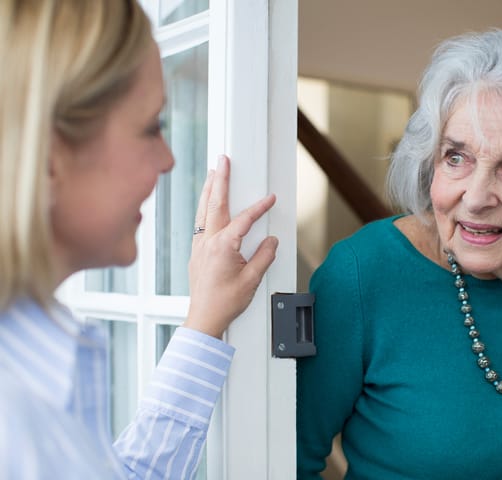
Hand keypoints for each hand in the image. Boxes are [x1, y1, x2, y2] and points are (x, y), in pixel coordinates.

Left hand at [184, 155, 278, 338]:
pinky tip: (208, 203)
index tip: (270, 199)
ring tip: (214, 173)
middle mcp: (207, 242)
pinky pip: (199, 222)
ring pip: (203, 210)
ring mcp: (199, 246)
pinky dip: (205, 207)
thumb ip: (264, 256)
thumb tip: (271, 241)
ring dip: (209, 189)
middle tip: (224, 160)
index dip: (259, 208)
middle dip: (221, 179)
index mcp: (223, 247)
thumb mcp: (252, 280)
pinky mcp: (197, 252)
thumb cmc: (226, 302)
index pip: (244, 220)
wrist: (205, 318)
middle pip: (215, 203)